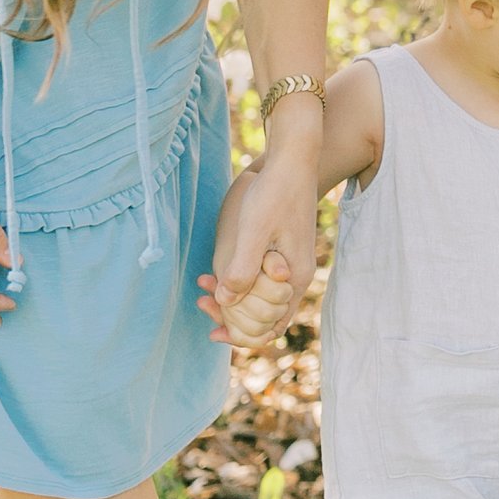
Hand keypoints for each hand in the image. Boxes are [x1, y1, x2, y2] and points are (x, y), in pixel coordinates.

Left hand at [200, 150, 318, 347]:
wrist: (293, 162)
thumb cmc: (274, 193)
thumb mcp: (255, 231)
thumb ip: (242, 268)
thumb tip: (226, 303)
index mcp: (295, 278)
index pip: (271, 327)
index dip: (241, 336)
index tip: (213, 331)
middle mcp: (297, 278)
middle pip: (265, 317)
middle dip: (233, 319)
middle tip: (201, 303)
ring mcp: (291, 266)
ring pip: (261, 301)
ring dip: (233, 301)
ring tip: (204, 287)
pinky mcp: (282, 254)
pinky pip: (260, 284)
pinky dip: (239, 285)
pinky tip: (216, 275)